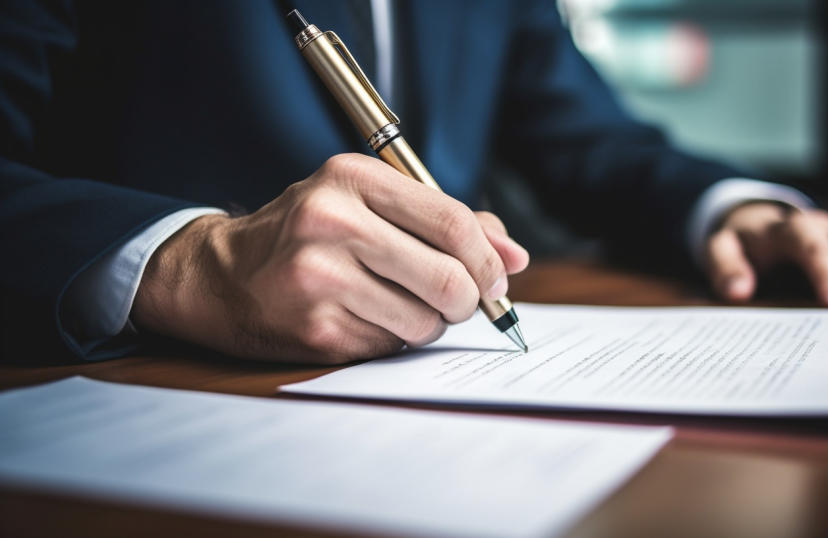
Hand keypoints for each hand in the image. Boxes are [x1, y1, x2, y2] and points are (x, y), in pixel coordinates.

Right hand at [131, 153, 528, 363]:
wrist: (221, 276)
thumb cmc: (308, 235)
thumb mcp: (369, 204)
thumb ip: (446, 222)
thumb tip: (516, 257)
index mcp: (352, 178)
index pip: (453, 222)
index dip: (489, 259)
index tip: (498, 280)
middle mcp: (333, 222)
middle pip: (449, 278)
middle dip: (468, 301)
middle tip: (459, 303)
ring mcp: (320, 278)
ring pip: (426, 321)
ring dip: (429, 323)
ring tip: (399, 305)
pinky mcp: (315, 328)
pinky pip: (391, 346)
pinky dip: (393, 339)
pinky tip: (364, 319)